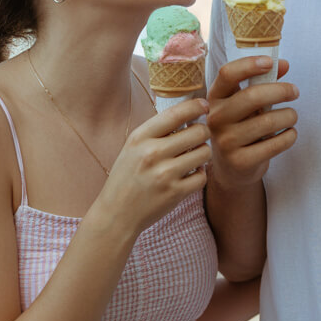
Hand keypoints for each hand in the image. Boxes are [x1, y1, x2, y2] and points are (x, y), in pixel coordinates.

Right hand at [95, 98, 210, 235]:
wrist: (116, 214)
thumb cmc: (126, 177)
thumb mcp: (132, 148)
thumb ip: (156, 132)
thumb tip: (187, 113)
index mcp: (140, 138)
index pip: (175, 114)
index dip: (195, 106)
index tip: (204, 106)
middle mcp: (152, 153)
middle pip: (197, 132)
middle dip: (203, 132)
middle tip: (199, 137)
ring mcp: (164, 174)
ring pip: (204, 153)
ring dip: (203, 153)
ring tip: (194, 157)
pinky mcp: (175, 193)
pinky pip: (202, 176)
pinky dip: (200, 174)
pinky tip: (191, 174)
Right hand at [207, 57, 297, 191]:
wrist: (232, 168)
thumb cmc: (241, 126)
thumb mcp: (245, 103)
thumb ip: (262, 82)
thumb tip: (284, 64)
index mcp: (214, 98)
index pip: (227, 74)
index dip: (249, 64)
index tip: (270, 62)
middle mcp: (215, 118)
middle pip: (251, 96)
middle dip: (280, 91)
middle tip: (294, 92)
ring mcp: (225, 141)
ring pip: (267, 121)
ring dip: (289, 115)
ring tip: (292, 116)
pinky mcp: (239, 161)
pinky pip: (274, 144)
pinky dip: (289, 136)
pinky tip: (289, 134)